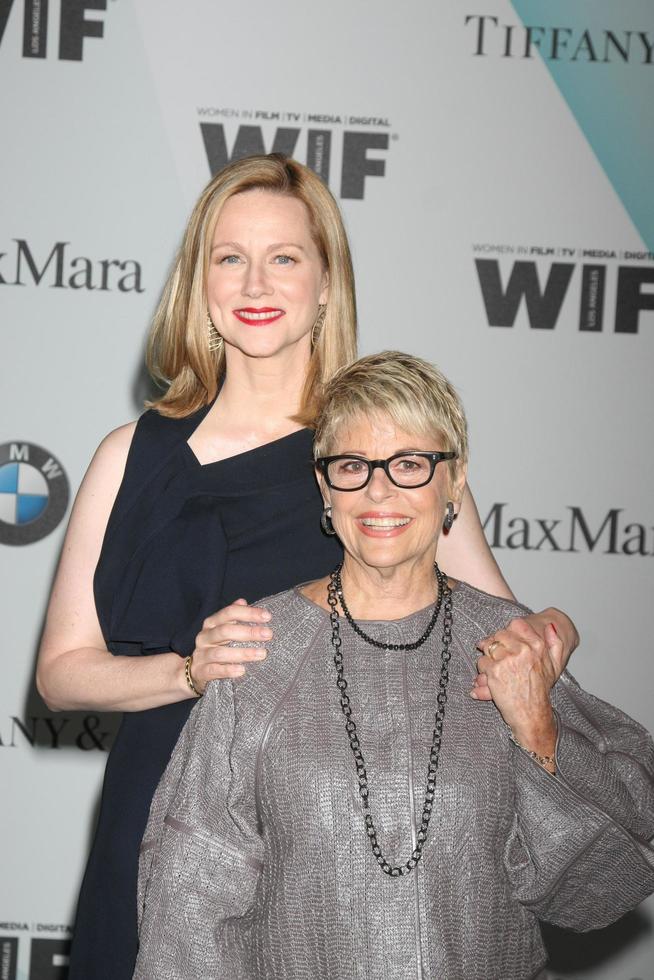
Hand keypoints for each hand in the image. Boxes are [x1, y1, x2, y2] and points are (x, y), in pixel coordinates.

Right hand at [186, 599, 271, 693]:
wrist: (196, 671)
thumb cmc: (216, 647)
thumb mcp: (224, 630)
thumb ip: (234, 617)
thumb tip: (243, 601)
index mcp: (211, 623)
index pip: (229, 613)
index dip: (248, 613)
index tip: (267, 616)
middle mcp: (204, 637)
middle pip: (225, 631)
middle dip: (249, 632)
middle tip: (268, 634)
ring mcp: (201, 655)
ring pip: (220, 652)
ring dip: (243, 653)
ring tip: (261, 654)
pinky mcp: (200, 672)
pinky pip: (214, 670)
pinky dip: (228, 670)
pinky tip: (242, 670)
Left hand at [474, 618, 564, 756]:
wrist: (531, 712)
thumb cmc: (540, 690)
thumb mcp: (555, 665)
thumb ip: (555, 642)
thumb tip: (551, 626)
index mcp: (537, 645)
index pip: (516, 624)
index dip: (509, 631)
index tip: (508, 640)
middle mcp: (522, 650)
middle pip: (499, 634)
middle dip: (496, 643)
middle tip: (499, 655)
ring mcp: (507, 659)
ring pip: (488, 647)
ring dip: (489, 656)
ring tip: (496, 668)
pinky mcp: (494, 671)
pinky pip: (481, 662)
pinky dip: (483, 670)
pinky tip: (492, 677)